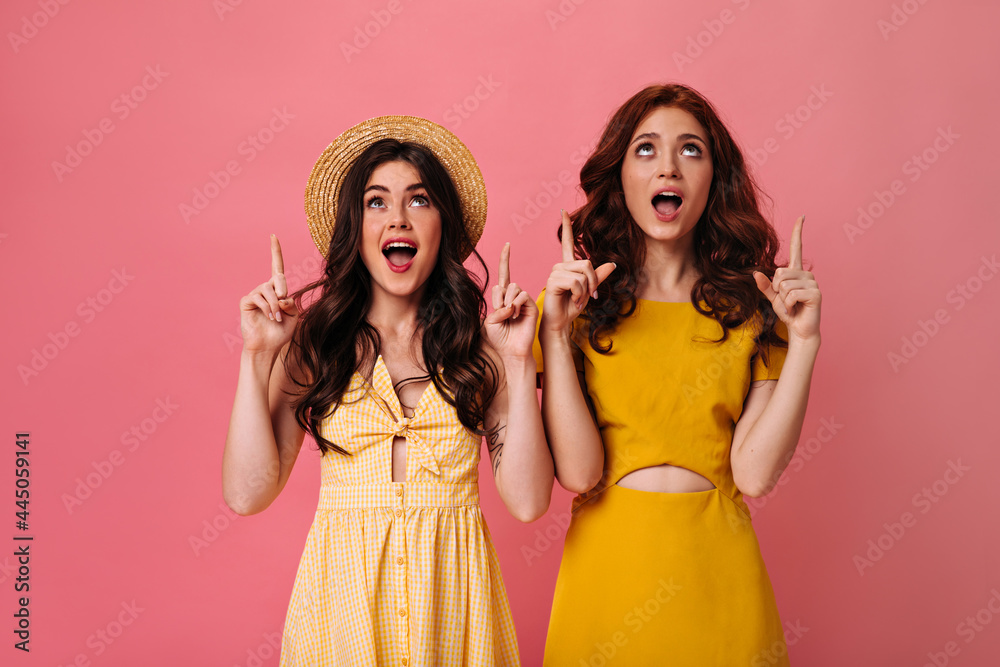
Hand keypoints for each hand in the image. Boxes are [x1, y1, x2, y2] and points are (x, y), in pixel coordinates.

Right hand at [238, 235, 300, 353]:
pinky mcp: (246, 301)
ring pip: (268, 289)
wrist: (269, 346)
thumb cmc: (281, 331)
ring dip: (275, 304)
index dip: (275, 251)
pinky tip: (269, 317)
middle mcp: (266, 288)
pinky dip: (267, 307)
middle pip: (277, 278)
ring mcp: (255, 294)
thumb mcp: (294, 315)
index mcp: (278, 290)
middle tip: (283, 304)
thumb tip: (281, 295)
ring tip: (276, 317)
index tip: (273, 236)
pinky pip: (258, 297)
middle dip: (283, 289)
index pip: (277, 267)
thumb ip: (291, 302)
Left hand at [484, 242, 536, 359]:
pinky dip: (515, 304)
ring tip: (508, 315)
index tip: (507, 245)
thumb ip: (496, 306)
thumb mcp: (490, 320)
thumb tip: (508, 299)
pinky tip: (514, 315)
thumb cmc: (499, 338)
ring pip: (514, 288)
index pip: (504, 275)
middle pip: (506, 283)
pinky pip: (522, 295)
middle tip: (501, 312)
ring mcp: (523, 301)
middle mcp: (514, 297)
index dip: (504, 260)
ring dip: (506, 302)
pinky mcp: (531, 306)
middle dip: (499, 298)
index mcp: (503, 298)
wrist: (511, 351)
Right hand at [540, 209, 615, 335]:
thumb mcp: (590, 290)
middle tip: (589, 296)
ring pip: (583, 273)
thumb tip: (612, 264)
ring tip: (578, 299)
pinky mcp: (553, 281)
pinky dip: (580, 294)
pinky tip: (573, 300)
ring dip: (586, 290)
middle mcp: (560, 265)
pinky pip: (576, 282)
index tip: (563, 211)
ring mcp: (555, 272)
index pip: (567, 241)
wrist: (561, 321)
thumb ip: (599, 277)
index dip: (566, 226)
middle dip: (593, 282)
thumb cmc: (572, 306)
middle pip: (587, 263)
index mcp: (568, 265)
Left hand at [753, 216, 820, 343]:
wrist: (799, 329)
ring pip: (783, 284)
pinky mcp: (816, 293)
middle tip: (785, 301)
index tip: (801, 216)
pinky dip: (788, 305)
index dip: (797, 233)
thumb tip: (755, 273)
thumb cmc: (788, 312)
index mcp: (796, 272)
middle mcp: (806, 274)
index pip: (796, 248)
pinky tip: (796, 310)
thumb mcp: (773, 298)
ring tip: (791, 306)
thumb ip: (765, 286)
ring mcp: (813, 283)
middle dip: (776, 290)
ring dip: (782, 299)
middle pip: (779, 272)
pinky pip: (791, 294)